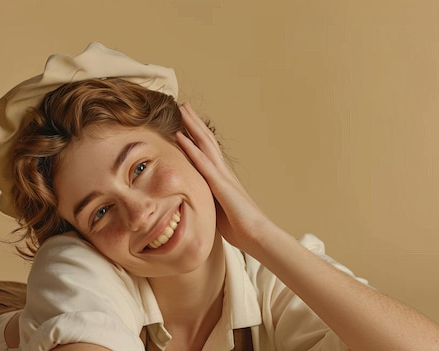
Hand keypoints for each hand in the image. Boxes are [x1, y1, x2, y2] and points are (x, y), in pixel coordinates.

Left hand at [176, 103, 273, 251]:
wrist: (257, 235)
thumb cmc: (240, 227)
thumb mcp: (218, 211)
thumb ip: (208, 200)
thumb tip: (195, 201)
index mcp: (222, 178)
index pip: (207, 150)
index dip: (197, 134)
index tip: (186, 121)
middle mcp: (223, 171)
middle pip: (207, 140)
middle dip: (194, 122)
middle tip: (184, 105)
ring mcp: (222, 176)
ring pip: (205, 144)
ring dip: (192, 125)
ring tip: (182, 109)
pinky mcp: (221, 185)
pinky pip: (202, 162)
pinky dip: (190, 148)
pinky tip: (180, 135)